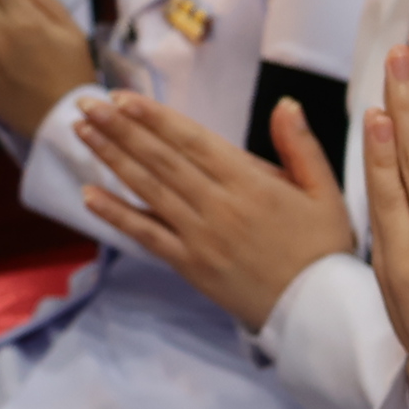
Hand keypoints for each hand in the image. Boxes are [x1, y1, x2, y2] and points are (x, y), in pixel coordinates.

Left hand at [75, 92, 355, 330]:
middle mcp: (218, 207)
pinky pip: (145, 235)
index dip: (154, 118)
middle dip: (120, 128)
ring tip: (81, 132)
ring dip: (111, 158)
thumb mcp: (326, 192)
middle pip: (160, 160)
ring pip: (147, 190)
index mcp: (251, 184)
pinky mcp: (189, 264)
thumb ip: (302, 147)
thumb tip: (286, 104)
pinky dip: (115, 215)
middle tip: (86, 103)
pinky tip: (88, 194)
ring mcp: (199, 237)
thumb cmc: (324, 248)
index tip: (123, 97)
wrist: (317, 311)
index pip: (192, 142)